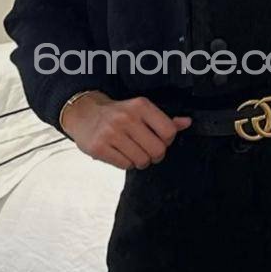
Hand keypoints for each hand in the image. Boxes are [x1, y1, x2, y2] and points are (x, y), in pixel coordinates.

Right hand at [61, 92, 191, 168]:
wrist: (84, 113)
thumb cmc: (117, 113)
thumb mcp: (141, 110)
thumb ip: (164, 119)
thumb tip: (187, 123)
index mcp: (140, 106)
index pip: (169, 132)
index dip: (167, 141)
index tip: (159, 140)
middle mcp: (126, 118)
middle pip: (157, 150)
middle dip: (155, 155)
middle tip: (147, 150)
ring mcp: (111, 133)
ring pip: (142, 160)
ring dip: (140, 161)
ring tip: (132, 151)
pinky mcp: (99, 147)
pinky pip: (125, 165)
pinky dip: (126, 163)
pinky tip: (120, 153)